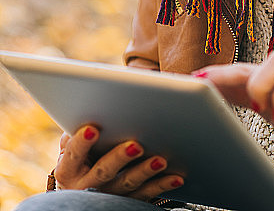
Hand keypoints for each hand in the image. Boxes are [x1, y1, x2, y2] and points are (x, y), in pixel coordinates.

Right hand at [54, 125, 184, 199]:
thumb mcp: (71, 146)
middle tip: (137, 145)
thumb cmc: (80, 157)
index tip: (93, 128)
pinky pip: (146, 194)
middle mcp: (85, 185)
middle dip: (120, 158)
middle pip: (103, 171)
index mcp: (68, 168)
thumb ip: (77, 128)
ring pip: (127, 184)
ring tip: (161, 160)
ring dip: (145, 171)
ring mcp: (107, 195)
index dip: (82, 142)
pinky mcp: (126, 200)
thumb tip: (94, 101)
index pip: (73, 154)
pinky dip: (162, 185)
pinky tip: (176, 177)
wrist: (79, 193)